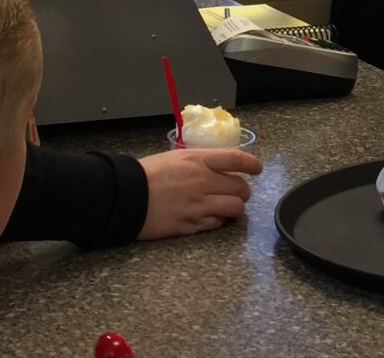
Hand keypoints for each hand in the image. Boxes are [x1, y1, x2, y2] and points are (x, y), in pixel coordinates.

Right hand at [136, 147, 261, 239]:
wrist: (125, 196)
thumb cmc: (146, 174)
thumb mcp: (175, 158)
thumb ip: (199, 162)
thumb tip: (216, 167)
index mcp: (198, 160)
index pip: (236, 160)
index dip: (252, 164)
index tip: (258, 168)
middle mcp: (203, 182)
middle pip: (240, 187)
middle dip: (244, 190)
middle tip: (239, 191)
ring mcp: (198, 206)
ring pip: (234, 208)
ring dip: (236, 207)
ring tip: (230, 206)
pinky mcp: (191, 225)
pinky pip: (217, 224)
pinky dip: (220, 220)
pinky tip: (214, 217)